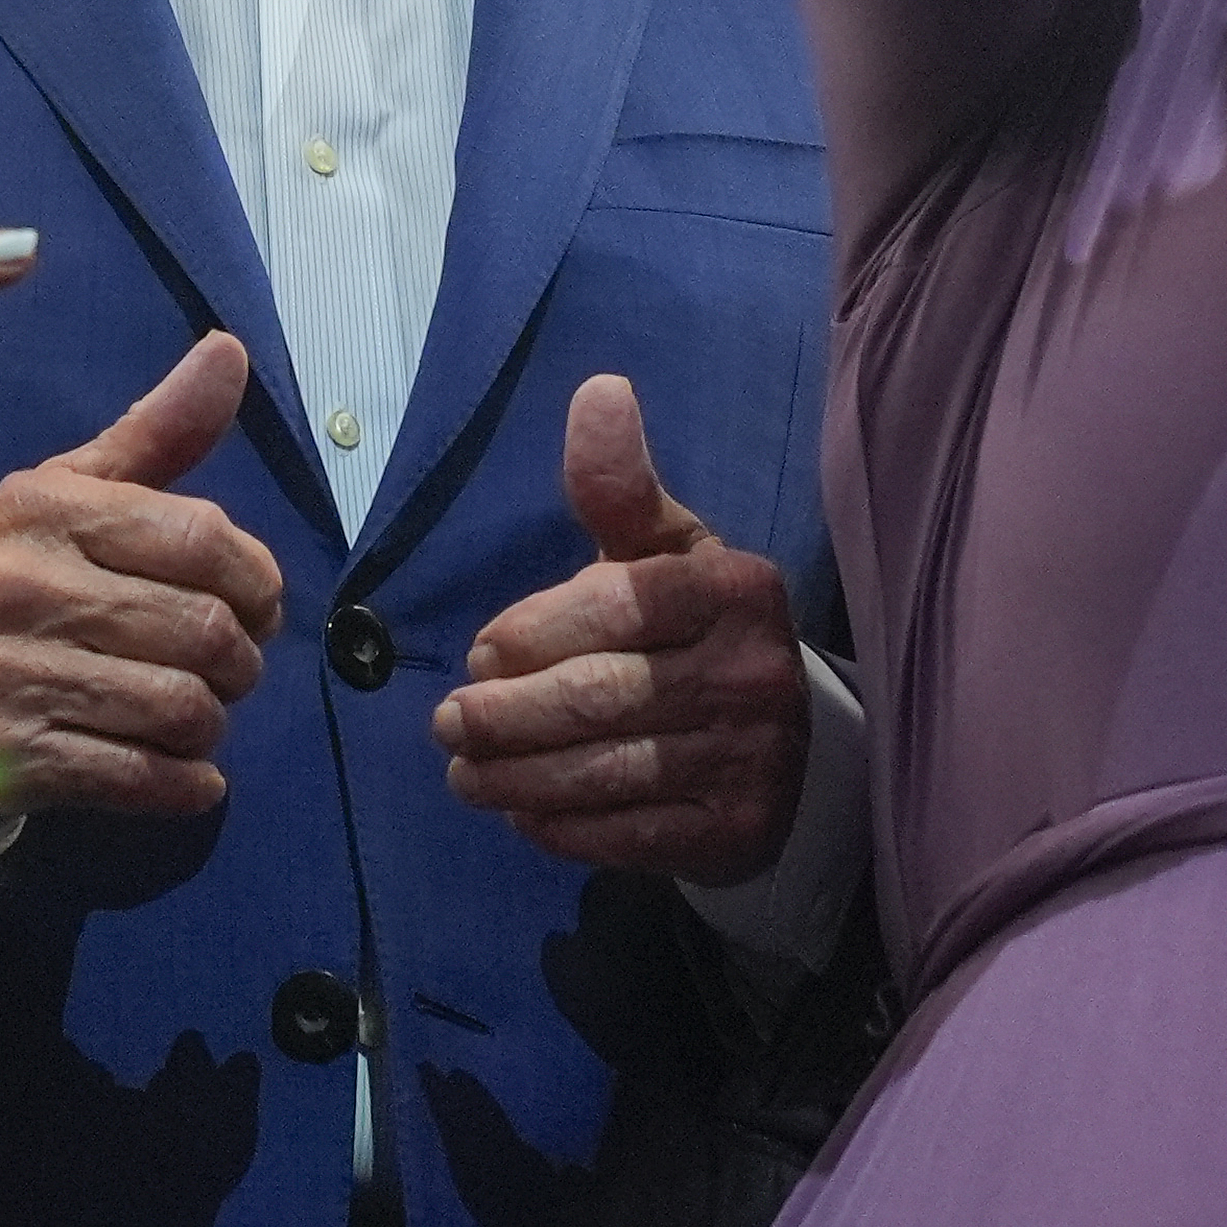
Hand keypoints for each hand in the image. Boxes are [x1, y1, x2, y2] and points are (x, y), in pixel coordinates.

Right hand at [0, 332, 281, 862]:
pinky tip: (184, 775)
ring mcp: (11, 674)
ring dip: (211, 725)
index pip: (203, 538)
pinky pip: (141, 776)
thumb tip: (230, 349)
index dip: (257, 581)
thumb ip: (154, 433)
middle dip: (240, 662)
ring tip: (194, 718)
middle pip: (205, 632)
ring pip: (183, 708)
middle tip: (226, 671)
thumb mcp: (58, 497)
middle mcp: (24, 584)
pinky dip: (186, 785)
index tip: (254, 606)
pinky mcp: (9, 760)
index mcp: (45, 508)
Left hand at [431, 376, 806, 879]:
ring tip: (462, 770)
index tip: (478, 651)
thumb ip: (617, 487)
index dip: (533, 631)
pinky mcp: (737, 830)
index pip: (616, 606)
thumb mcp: (662, 551)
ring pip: (603, 771)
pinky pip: (627, 835)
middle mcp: (753, 672)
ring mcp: (751, 758)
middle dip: (506, 713)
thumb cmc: (690, 630)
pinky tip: (519, 812)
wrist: (779, 745)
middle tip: (447, 721)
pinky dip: (559, 826)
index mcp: (735, 589)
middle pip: (599, 696)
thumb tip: (598, 390)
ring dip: (513, 776)